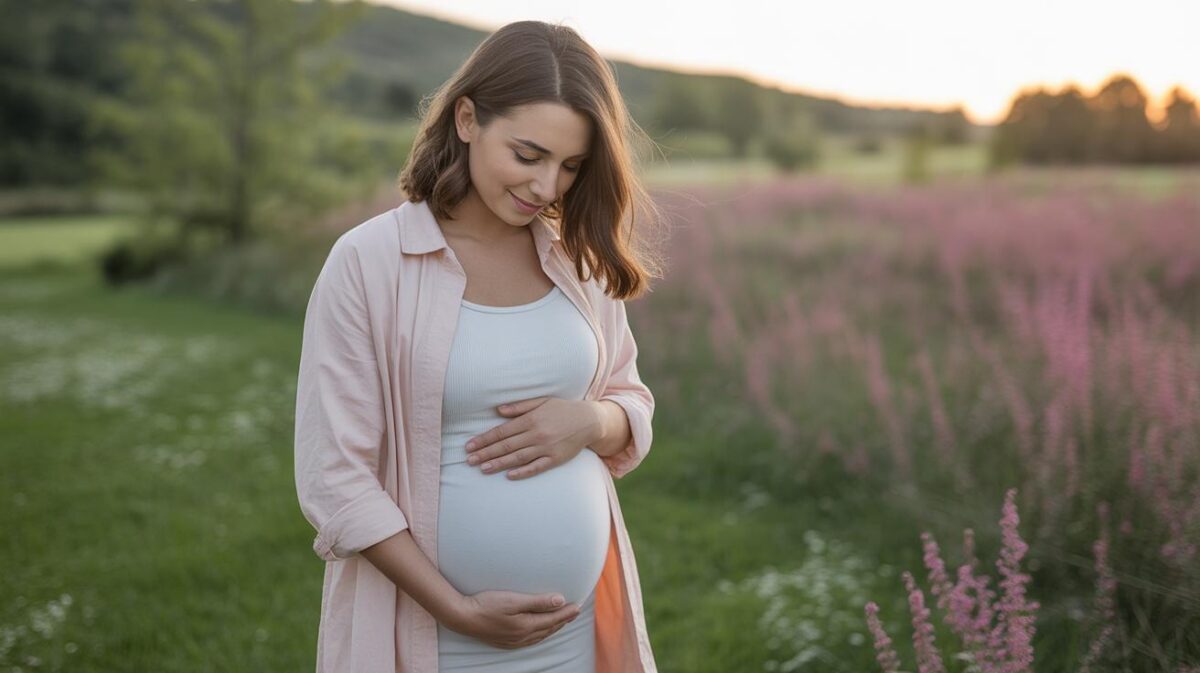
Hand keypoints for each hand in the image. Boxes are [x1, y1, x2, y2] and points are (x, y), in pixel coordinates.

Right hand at [445, 590, 581, 648]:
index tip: (578, 606)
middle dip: (563, 620)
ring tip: (561, 621)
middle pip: (548, 629)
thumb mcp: (514, 600)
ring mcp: (513, 641)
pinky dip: (540, 634)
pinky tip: (538, 632)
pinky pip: (530, 640)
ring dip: (552, 628)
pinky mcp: (505, 641)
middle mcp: (522, 637)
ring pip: (539, 636)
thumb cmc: (487, 604)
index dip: (566, 613)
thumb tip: (560, 601)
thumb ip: (538, 601)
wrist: (462, 617)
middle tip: (575, 612)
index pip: (552, 619)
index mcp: (526, 626)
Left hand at [464, 396, 600, 479]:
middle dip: (486, 453)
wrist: (589, 420)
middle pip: (506, 446)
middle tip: (469, 460)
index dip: (484, 439)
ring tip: (482, 468)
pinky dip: (522, 472)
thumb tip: (498, 410)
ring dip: (498, 463)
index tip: (470, 446)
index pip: (502, 431)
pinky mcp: (556, 459)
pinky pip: (537, 467)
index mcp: (531, 419)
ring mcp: (547, 448)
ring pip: (518, 458)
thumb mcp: (542, 401)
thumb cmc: (562, 409)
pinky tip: (509, 475)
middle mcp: (537, 434)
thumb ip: (520, 406)